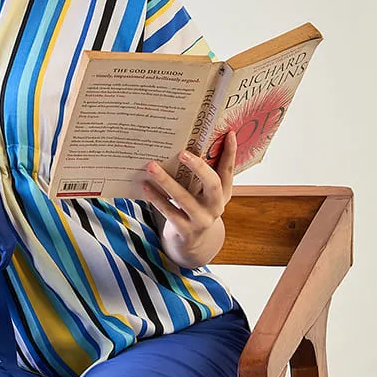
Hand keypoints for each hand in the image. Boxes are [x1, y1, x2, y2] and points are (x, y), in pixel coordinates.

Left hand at [140, 130, 236, 255]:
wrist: (193, 243)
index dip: (230, 153)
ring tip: (151, 166)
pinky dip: (157, 198)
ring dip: (166, 181)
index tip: (229, 133)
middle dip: (198, 167)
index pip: (229, 171)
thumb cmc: (195, 208)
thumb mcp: (203, 194)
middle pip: (212, 184)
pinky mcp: (186, 231)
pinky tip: (145, 186)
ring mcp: (202, 220)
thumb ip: (201, 176)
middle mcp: (216, 206)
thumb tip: (187, 145)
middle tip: (182, 152)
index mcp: (223, 193)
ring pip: (184, 198)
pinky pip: (169, 212)